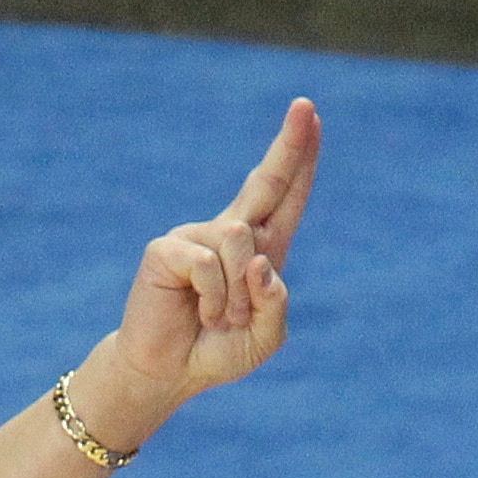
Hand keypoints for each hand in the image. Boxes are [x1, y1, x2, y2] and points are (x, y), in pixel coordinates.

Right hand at [109, 99, 320, 409]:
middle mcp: (229, 233)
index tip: (310, 118)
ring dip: (240, 294)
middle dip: (288, 145)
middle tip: (305, 105)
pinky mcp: (167, 248)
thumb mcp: (264, 337)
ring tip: (222, 319)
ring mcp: (197, 236)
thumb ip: (275, 304)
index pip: (284, 197)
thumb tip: (259, 260)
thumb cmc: (217, 351)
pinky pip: (209, 264)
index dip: (299, 159)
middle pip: (265, 182)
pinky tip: (201, 314)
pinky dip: (215, 299)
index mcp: (260, 249)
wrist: (168, 372)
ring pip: (241, 242)